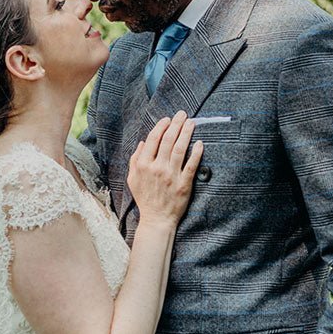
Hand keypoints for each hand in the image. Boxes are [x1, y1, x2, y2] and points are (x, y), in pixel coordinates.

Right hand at [126, 111, 202, 225]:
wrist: (157, 219)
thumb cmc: (145, 198)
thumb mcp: (132, 179)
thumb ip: (135, 159)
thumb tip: (143, 142)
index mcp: (143, 165)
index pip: (153, 140)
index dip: (161, 127)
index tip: (168, 119)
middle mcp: (157, 168)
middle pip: (168, 141)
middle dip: (176, 124)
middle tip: (182, 114)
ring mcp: (171, 176)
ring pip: (179, 149)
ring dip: (186, 133)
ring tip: (191, 123)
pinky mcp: (184, 184)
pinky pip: (191, 165)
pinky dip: (196, 153)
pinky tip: (199, 143)